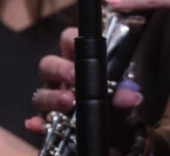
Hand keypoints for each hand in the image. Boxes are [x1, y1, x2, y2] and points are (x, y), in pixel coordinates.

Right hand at [25, 26, 142, 134]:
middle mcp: (60, 78)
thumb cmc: (111, 102)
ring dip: (51, 97)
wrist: (111, 130)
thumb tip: (133, 97)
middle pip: (48, 64)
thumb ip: (123, 95)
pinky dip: (36, 122)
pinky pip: (36, 121)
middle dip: (59, 69)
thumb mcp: (120, 98)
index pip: (68, 40)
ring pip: (40, 93)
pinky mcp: (47, 121)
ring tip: (67, 102)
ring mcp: (51, 99)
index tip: (82, 47)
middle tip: (74, 76)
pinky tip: (38, 124)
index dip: (71, 39)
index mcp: (77, 61)